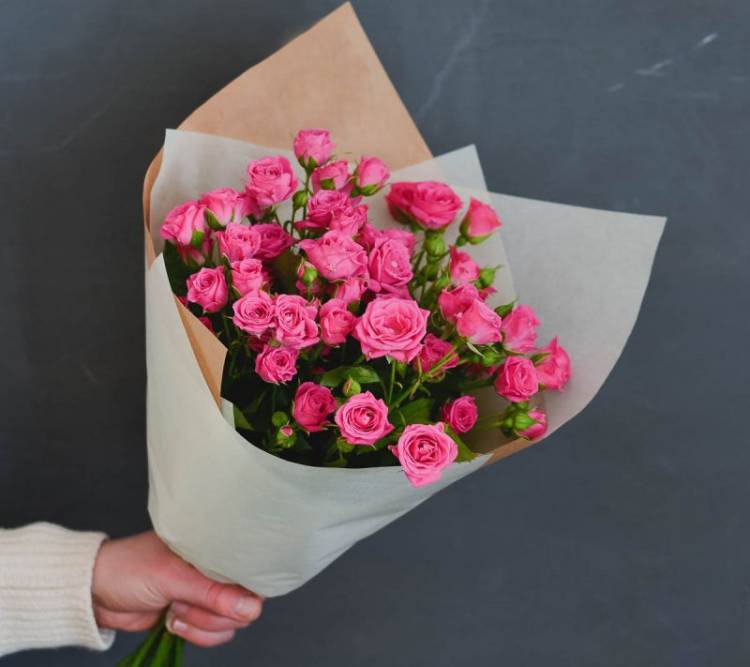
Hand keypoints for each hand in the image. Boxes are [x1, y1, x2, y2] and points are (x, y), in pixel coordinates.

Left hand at [92, 531, 262, 646]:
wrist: (95, 593)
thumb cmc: (129, 569)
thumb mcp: (172, 578)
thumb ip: (213, 594)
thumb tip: (253, 608)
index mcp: (214, 547)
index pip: (251, 570)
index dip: (245, 590)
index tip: (223, 599)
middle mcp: (215, 570)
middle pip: (244, 604)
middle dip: (212, 612)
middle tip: (183, 599)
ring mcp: (206, 594)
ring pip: (229, 623)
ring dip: (201, 624)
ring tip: (174, 609)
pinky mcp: (195, 614)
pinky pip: (213, 634)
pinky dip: (195, 634)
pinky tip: (173, 621)